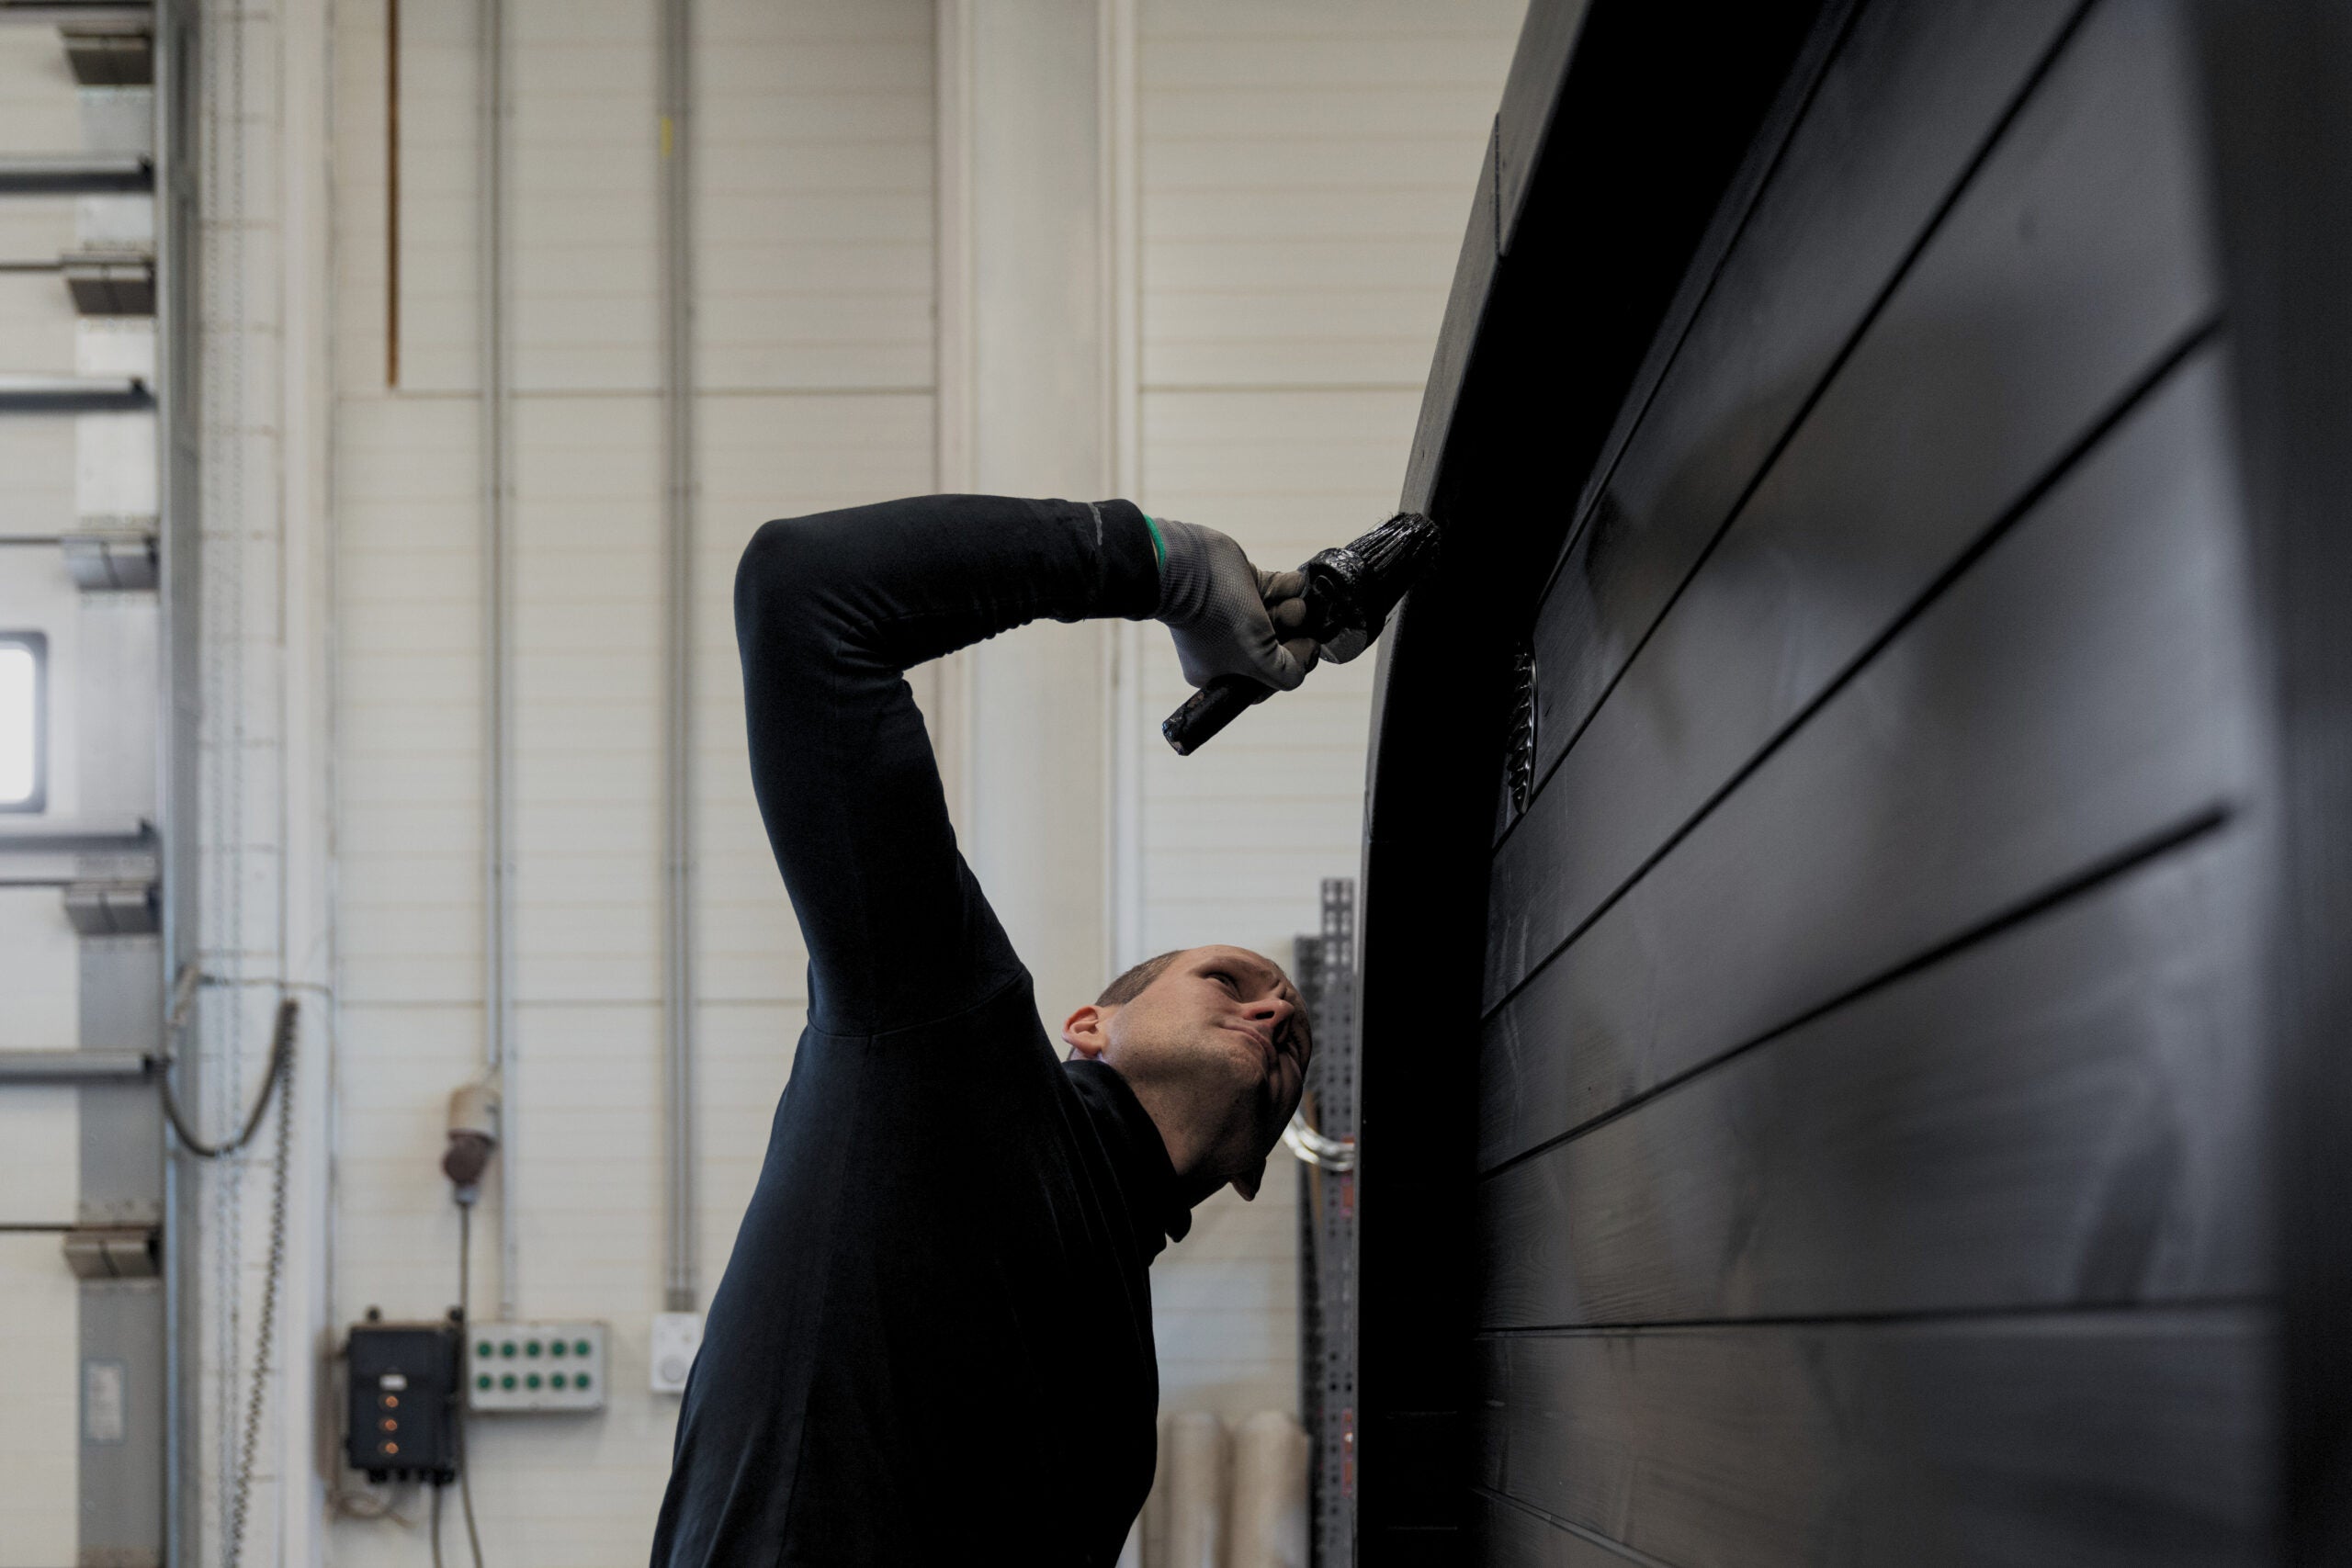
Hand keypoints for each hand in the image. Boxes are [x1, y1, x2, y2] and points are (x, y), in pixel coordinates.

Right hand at [1154, 518, 1319, 690]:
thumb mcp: (1256, 661)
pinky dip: (1289, 587)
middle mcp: (1230, 645)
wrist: (1189, 568)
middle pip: (1277, 646)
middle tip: (1295, 620)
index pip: (1267, 680)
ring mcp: (1238, 614)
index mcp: (1223, 673)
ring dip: (1294, 609)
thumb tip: (1306, 657)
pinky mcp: (1245, 586)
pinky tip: (1294, 584)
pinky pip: (1276, 590)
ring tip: (1295, 603)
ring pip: (1280, 616)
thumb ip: (1286, 674)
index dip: (1288, 667)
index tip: (1299, 648)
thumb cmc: (1217, 620)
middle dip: (1293, 634)